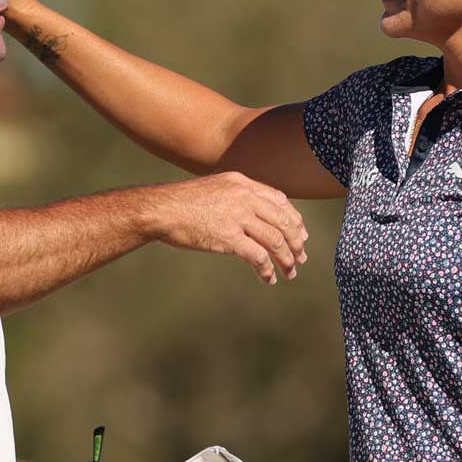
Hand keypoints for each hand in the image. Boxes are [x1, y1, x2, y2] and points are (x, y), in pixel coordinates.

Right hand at [145, 172, 308, 284]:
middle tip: (300, 258)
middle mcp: (244, 197)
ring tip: (289, 272)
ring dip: (286, 259)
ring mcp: (237, 217)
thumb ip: (235, 197)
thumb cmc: (182, 202)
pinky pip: (258, 256)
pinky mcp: (228, 237)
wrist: (161, 209)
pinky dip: (267, 270)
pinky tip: (268, 278)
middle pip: (283, 221)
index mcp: (242, 184)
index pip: (280, 201)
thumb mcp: (214, 188)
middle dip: (296, 243)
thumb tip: (252, 215)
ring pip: (275, 240)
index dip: (294, 220)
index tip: (300, 235)